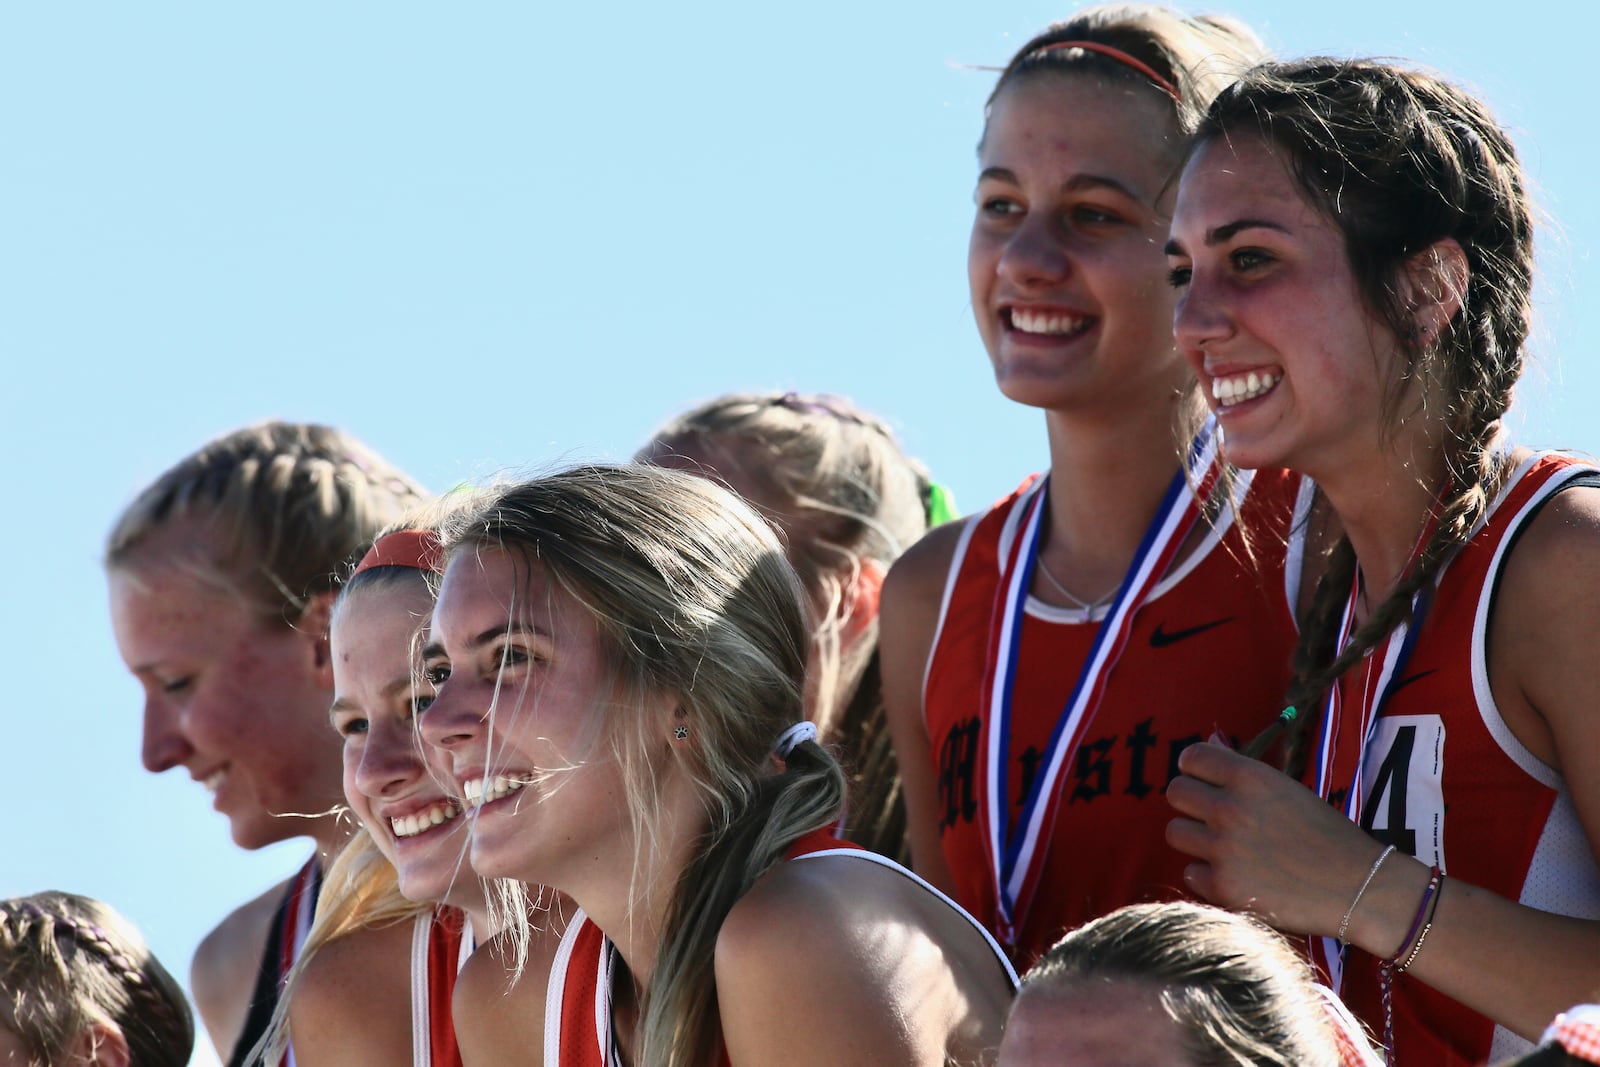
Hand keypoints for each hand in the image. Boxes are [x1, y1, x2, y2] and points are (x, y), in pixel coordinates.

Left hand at [1166, 741, 1387, 936]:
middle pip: (1175, 793)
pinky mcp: (1223, 887)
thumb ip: (1242, 769)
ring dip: (1196, 839)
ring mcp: (1224, 849)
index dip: (1195, 769)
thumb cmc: (1325, 834)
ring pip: (1175, 832)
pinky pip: (1190, 872)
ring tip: (1226, 848)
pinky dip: (1208, 876)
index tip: (1205, 781)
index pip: (1190, 758)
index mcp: (1250, 778)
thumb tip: (1208, 743)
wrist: (1360, 887)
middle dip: (1191, 803)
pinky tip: (1238, 876)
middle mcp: (1230, 809)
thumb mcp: (1286, 788)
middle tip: (1213, 817)